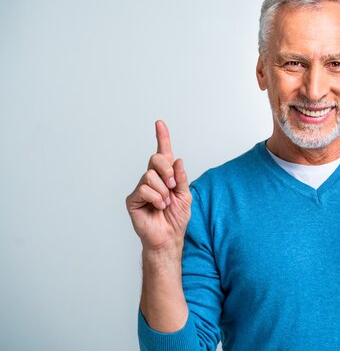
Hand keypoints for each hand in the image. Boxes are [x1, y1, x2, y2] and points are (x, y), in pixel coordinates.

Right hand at [126, 120, 191, 252]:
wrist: (169, 238)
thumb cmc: (176, 218)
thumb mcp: (185, 196)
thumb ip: (181, 178)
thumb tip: (176, 160)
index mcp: (165, 176)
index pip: (162, 153)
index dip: (162, 137)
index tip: (160, 123)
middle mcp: (151, 179)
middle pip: (155, 159)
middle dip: (167, 171)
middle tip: (173, 187)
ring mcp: (140, 189)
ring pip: (150, 175)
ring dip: (163, 191)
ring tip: (164, 203)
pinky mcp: (133, 200)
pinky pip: (144, 189)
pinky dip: (156, 198)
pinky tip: (157, 207)